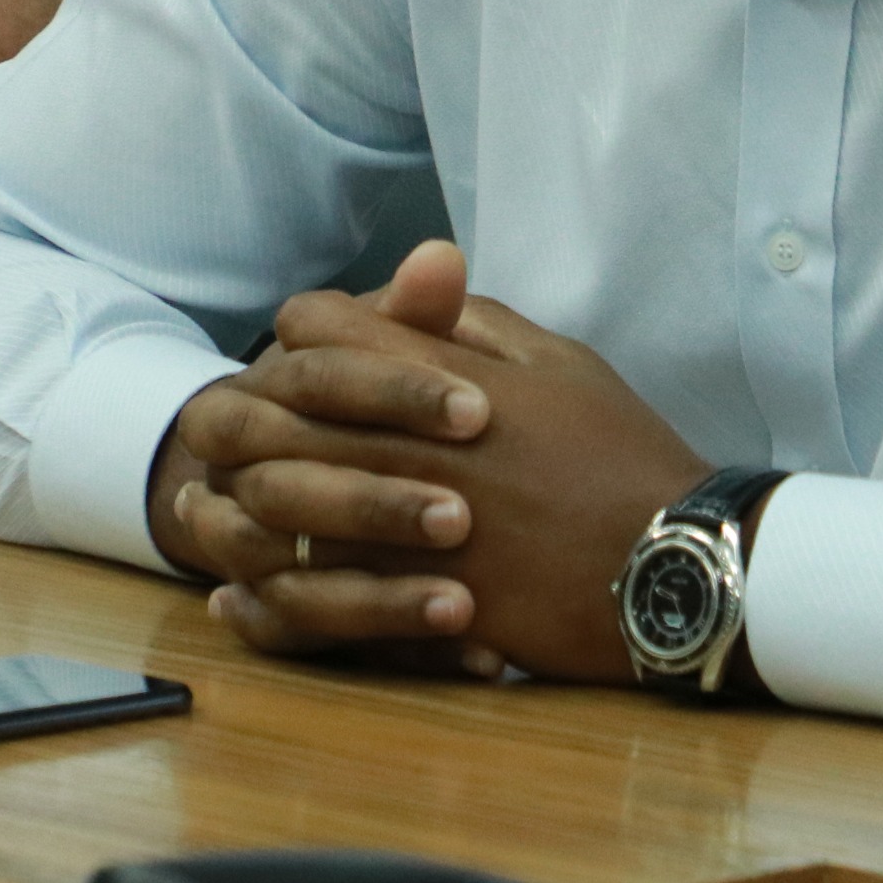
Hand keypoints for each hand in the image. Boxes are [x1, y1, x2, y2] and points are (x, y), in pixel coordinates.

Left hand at [178, 242, 713, 682]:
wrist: (677, 565)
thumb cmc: (625, 458)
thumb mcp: (563, 365)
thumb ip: (480, 323)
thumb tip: (425, 283)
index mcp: (447, 374)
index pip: (322, 327)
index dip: (300, 335)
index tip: (301, 355)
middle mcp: (414, 443)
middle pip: (278, 410)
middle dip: (240, 413)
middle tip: (217, 427)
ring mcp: (413, 525)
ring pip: (281, 502)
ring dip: (235, 502)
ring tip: (205, 509)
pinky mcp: (422, 600)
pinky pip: (315, 597)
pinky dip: (266, 594)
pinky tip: (237, 594)